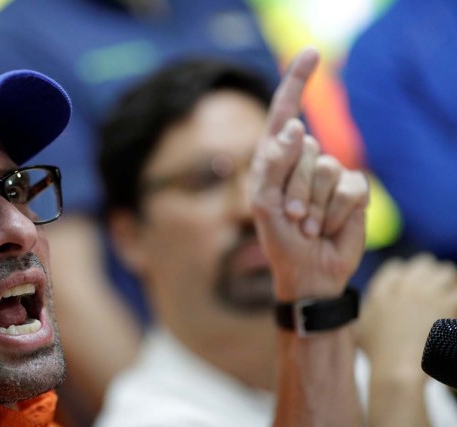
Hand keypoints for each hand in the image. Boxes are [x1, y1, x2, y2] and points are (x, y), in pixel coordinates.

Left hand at [247, 47, 368, 300]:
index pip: (286, 113)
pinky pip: (350, 188)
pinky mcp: (354, 191)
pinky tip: (327, 227)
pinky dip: (335, 212)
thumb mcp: (263, 204)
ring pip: (328, 169)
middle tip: (292, 217)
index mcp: (276, 159)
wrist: (307, 272)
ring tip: (307, 225)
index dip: (297, 82)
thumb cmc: (279, 240)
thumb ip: (273, 165)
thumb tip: (296, 126)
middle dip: (295, 188)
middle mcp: (303, 161)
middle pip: (306, 149)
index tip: (312, 52)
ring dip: (314, 204)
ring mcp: (331, 175)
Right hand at [360, 253, 456, 382]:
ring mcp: (426, 293)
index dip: (405, 274)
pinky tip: (454, 307)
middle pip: (422, 264)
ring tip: (449, 294)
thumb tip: (365, 307)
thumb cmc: (378, 355)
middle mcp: (403, 287)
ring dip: (448, 281)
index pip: (396, 267)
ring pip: (445, 272)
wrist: (398, 368)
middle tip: (434, 288)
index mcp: (381, 290)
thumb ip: (365, 311)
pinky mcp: (447, 304)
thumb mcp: (360, 328)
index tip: (410, 284)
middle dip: (429, 273)